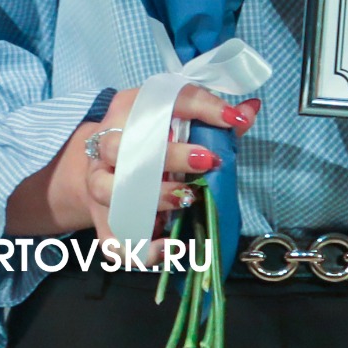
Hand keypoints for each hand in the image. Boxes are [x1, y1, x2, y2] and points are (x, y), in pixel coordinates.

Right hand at [6, 85, 260, 244]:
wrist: (105, 168)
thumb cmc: (151, 140)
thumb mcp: (180, 121)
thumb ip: (216, 118)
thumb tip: (249, 110)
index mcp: (132, 108)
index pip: (166, 100)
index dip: (203, 108)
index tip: (233, 120)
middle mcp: (107, 143)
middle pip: (123, 145)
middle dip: (168, 156)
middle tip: (206, 161)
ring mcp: (98, 182)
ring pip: (108, 189)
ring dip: (152, 196)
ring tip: (186, 199)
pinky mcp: (101, 219)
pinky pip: (112, 239)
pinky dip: (139, 246)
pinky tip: (169, 246)